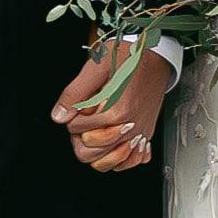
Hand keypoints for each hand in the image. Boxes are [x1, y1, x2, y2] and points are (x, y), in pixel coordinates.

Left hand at [53, 40, 167, 172]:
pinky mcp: (146, 133)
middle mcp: (130, 127)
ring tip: (94, 132)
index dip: (72, 118)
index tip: (78, 107)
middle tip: (84, 119)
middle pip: (91, 153)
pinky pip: (131, 161)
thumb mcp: (96, 67)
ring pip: (109, 163)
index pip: (79, 130)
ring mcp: (139, 132)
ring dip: (97, 151)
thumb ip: (75, 93)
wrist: (157, 54)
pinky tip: (111, 144)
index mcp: (116, 111)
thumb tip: (59, 116)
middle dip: (81, 137)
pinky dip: (119, 159)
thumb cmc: (129, 56)